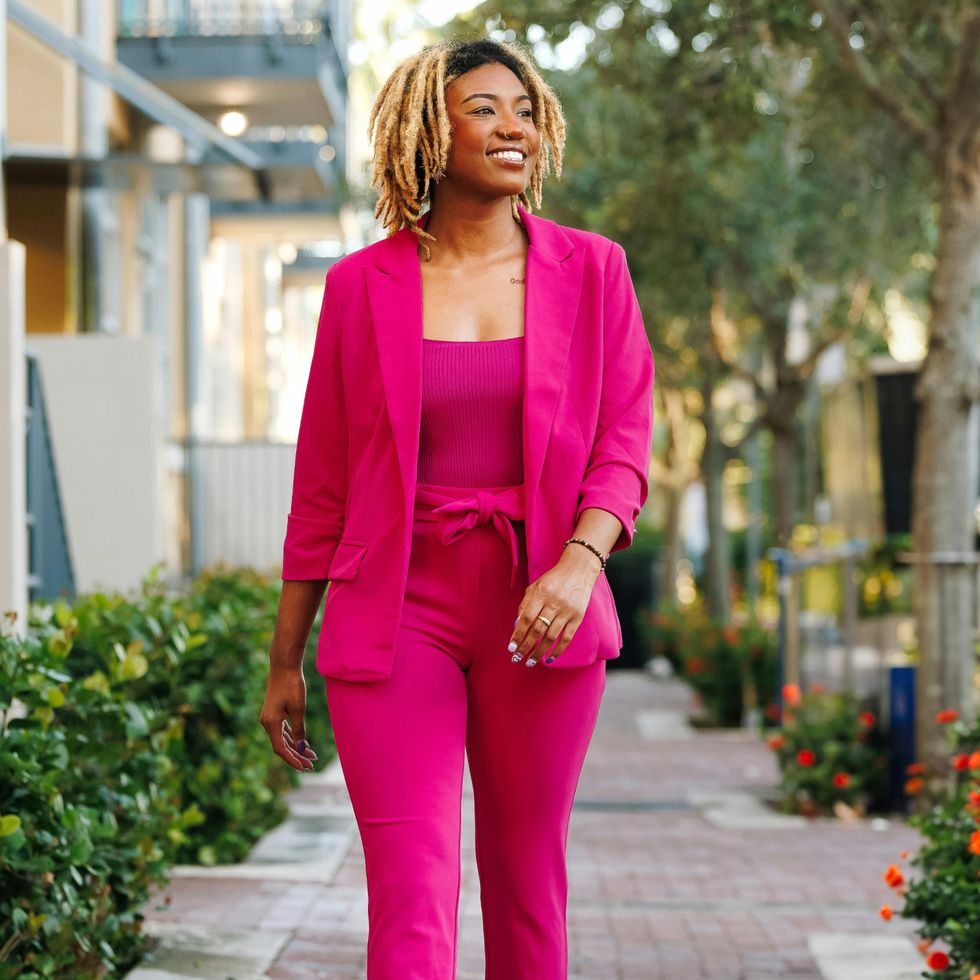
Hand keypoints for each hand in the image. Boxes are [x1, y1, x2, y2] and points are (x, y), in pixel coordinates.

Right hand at [259, 665, 317, 771]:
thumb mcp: (298, 709)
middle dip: (296, 756)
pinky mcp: (273, 712)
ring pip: (282, 738)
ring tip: (311, 755)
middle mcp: (267, 722)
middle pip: (281, 746)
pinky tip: (301, 742)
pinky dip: (292, 737)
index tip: (305, 767)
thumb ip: (299, 730)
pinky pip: (282, 730)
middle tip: (312, 764)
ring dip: (295, 747)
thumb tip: (301, 748)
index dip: (293, 760)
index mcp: (270, 723)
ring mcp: (269, 717)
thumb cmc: (292, 685)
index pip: (280, 749)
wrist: (284, 665)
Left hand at [508, 546, 601, 665]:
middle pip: (537, 630)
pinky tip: (549, 659)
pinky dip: (558, 650)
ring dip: (539, 652)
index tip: (511, 648)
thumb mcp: (535, 586)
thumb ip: (525, 604)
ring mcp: (567, 611)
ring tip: (530, 662)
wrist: (578, 570)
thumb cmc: (553, 579)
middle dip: (525, 646)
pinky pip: (567, 637)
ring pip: (551, 637)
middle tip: (517, 659)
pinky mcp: (578, 617)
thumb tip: (517, 626)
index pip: (526, 618)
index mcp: (541, 593)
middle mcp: (554, 603)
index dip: (518, 634)